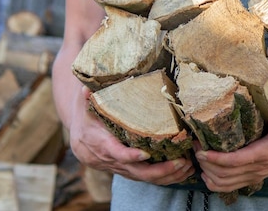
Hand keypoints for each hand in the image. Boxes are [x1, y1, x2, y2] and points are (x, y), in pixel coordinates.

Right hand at [68, 86, 194, 184]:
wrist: (80, 140)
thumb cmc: (87, 118)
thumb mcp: (85, 105)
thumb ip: (87, 97)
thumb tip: (86, 87)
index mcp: (102, 144)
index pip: (116, 153)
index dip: (130, 156)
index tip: (146, 154)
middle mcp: (111, 160)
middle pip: (136, 171)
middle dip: (159, 170)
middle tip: (180, 162)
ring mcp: (120, 168)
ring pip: (143, 178)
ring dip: (166, 175)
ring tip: (187, 167)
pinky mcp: (128, 171)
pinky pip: (146, 179)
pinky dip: (164, 178)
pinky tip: (182, 172)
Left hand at [194, 102, 267, 192]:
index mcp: (263, 153)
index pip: (235, 161)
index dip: (216, 159)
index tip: (201, 151)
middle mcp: (257, 167)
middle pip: (225, 173)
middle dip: (206, 163)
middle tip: (195, 147)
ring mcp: (255, 174)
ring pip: (226, 183)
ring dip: (209, 174)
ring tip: (198, 158)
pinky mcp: (254, 177)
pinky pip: (232, 187)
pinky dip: (217, 184)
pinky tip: (207, 176)